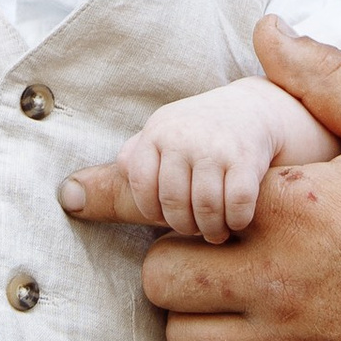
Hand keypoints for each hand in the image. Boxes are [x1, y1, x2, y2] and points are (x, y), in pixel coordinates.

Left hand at [62, 18, 340, 340]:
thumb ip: (323, 76)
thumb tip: (268, 29)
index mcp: (287, 208)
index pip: (175, 208)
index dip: (181, 203)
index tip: (201, 204)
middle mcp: (274, 281)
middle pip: (161, 281)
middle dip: (178, 260)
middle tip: (214, 250)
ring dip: (196, 316)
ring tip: (230, 296)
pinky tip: (260, 334)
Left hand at [89, 71, 338, 242]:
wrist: (274, 109)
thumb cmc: (211, 142)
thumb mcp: (164, 150)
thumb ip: (121, 180)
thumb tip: (66, 197)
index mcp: (157, 130)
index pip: (139, 195)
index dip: (163, 214)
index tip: (183, 209)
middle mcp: (180, 132)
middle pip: (169, 211)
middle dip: (190, 228)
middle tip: (208, 224)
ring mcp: (214, 144)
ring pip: (199, 216)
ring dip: (215, 231)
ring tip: (226, 227)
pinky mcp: (249, 158)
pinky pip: (233, 212)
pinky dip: (240, 223)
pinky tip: (248, 219)